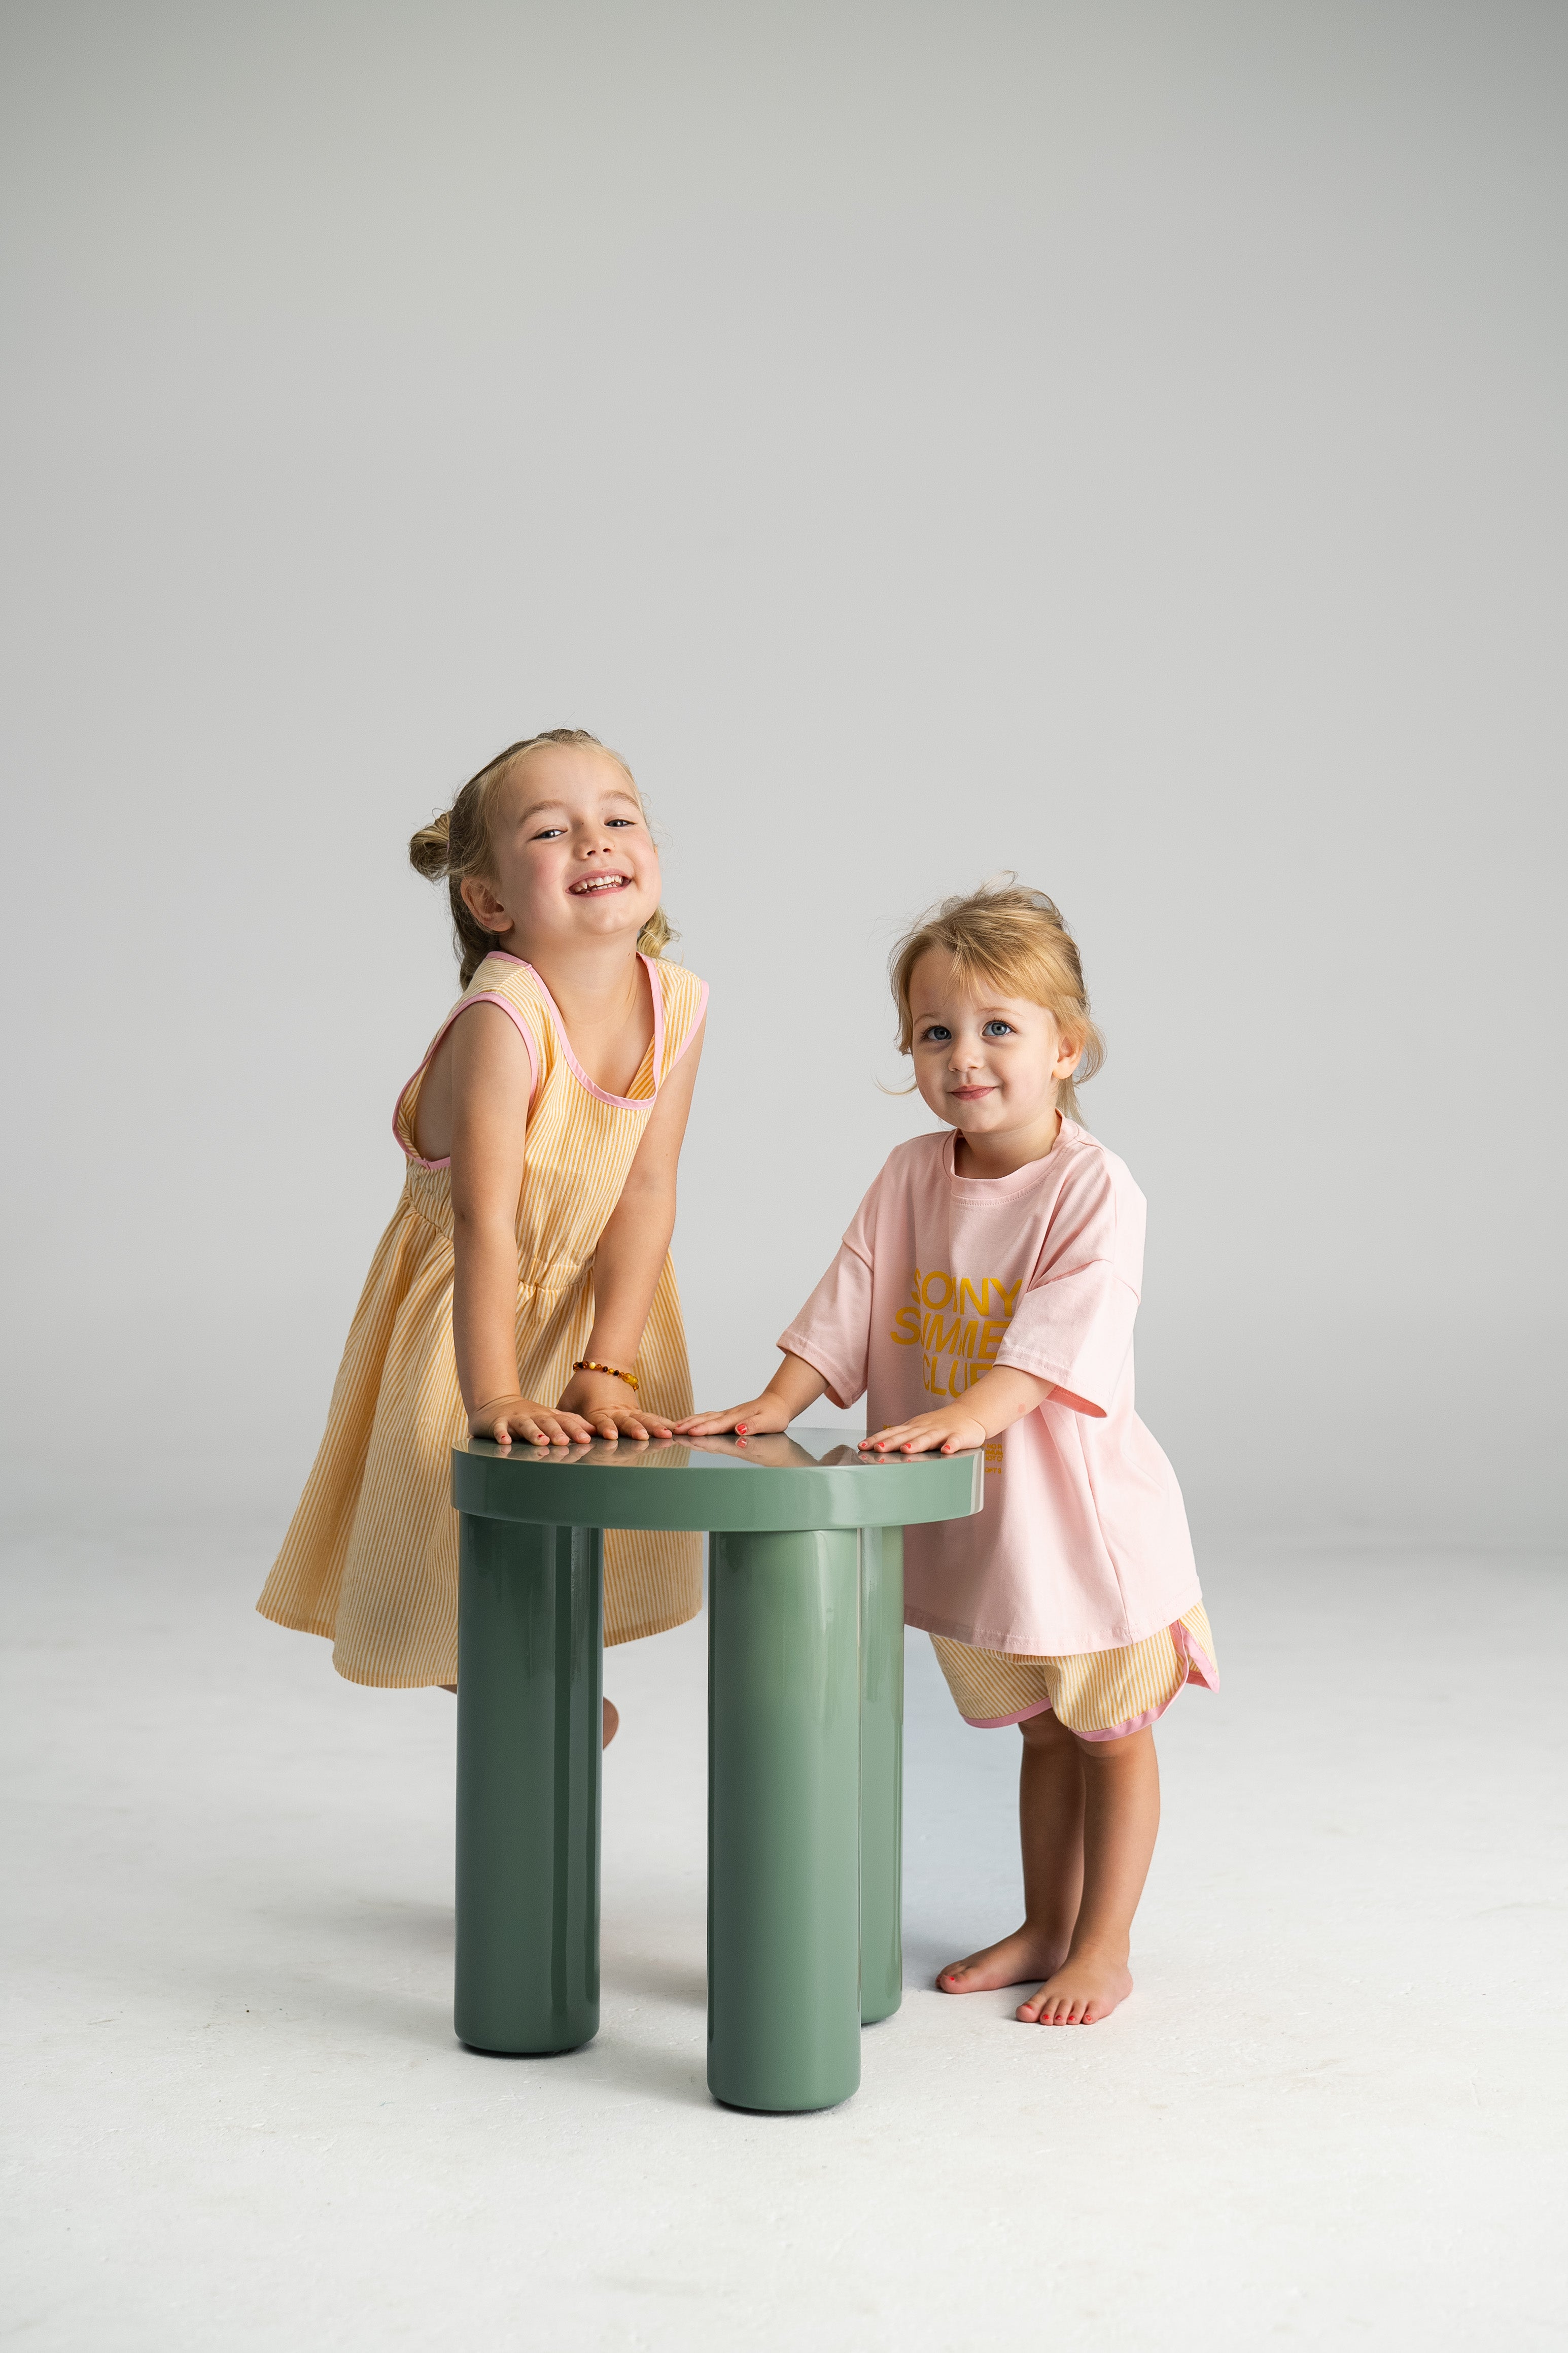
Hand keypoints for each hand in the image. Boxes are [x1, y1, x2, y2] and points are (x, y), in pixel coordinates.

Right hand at [470, 1395, 594, 1447]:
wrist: (496, 1404)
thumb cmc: (529, 1415)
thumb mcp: (550, 1416)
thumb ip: (571, 1422)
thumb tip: (595, 1430)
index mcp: (547, 1415)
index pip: (564, 1421)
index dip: (575, 1429)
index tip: (586, 1439)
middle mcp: (533, 1415)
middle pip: (546, 1422)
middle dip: (556, 1432)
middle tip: (564, 1442)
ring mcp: (515, 1418)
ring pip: (525, 1425)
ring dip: (533, 1433)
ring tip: (541, 1442)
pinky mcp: (498, 1423)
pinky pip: (499, 1429)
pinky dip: (502, 1434)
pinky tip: (505, 1442)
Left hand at [556, 1369, 672, 1442]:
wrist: (604, 1365)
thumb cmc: (581, 1388)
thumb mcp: (568, 1402)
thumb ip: (564, 1419)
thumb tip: (552, 1435)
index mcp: (597, 1410)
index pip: (602, 1421)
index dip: (605, 1428)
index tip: (609, 1435)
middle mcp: (616, 1412)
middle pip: (627, 1421)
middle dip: (635, 1430)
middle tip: (643, 1437)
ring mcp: (629, 1411)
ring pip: (644, 1419)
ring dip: (655, 1427)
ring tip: (668, 1434)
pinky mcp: (637, 1411)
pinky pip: (652, 1417)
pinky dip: (663, 1423)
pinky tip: (676, 1430)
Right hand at [675, 1392, 793, 1437]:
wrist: (777, 1403)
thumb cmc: (774, 1414)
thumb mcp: (768, 1421)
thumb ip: (753, 1426)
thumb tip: (739, 1429)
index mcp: (737, 1418)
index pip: (717, 1425)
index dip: (703, 1429)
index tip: (690, 1433)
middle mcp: (729, 1415)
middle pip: (705, 1420)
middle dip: (689, 1426)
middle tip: (673, 1431)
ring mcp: (726, 1415)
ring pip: (704, 1417)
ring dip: (689, 1422)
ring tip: (674, 1428)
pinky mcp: (726, 1416)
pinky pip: (707, 1418)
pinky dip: (695, 1420)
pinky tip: (688, 1424)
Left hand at [861, 1405, 985, 1455]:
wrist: (970, 1413)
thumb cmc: (940, 1425)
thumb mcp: (919, 1429)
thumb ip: (902, 1438)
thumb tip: (877, 1447)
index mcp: (914, 1427)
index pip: (892, 1433)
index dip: (877, 1440)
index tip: (862, 1447)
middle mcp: (925, 1428)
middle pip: (906, 1436)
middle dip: (891, 1443)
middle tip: (878, 1449)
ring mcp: (943, 1431)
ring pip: (928, 1438)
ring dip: (917, 1444)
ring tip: (906, 1450)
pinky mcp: (960, 1436)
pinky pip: (955, 1441)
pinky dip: (951, 1446)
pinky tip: (946, 1451)